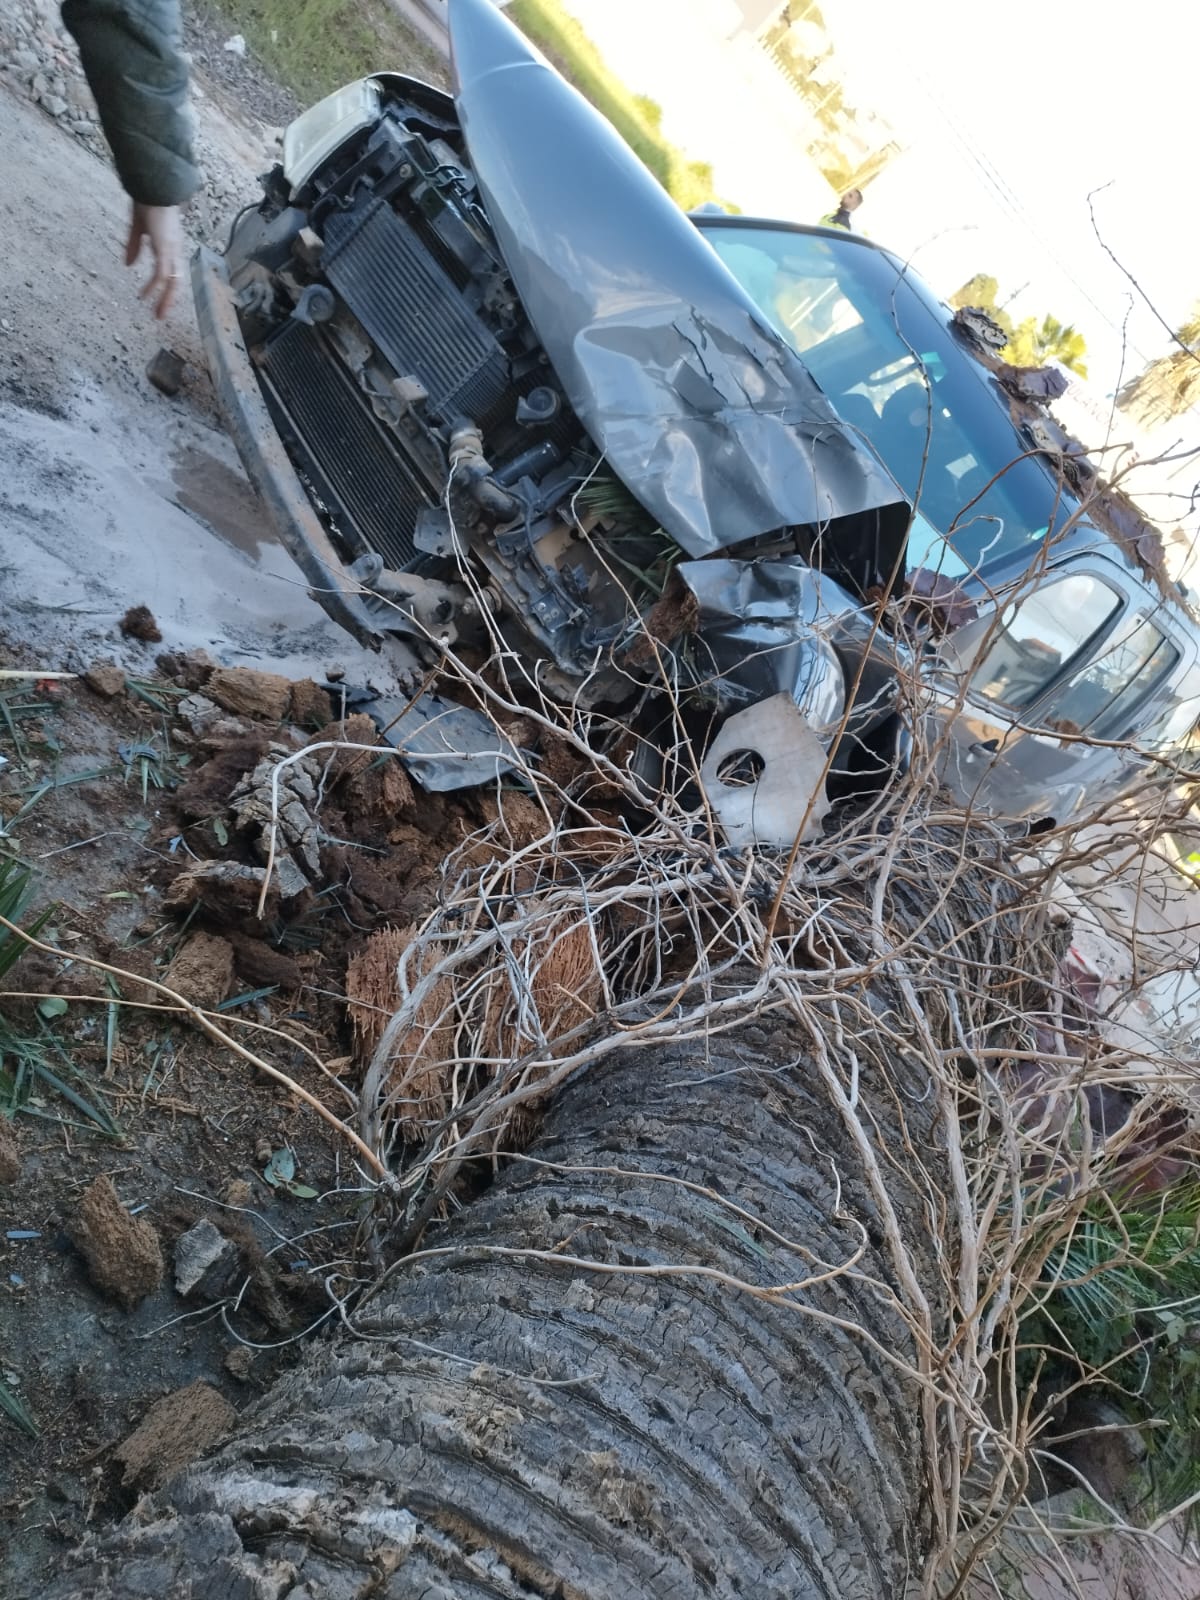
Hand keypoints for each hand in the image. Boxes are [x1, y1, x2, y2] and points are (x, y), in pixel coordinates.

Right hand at [124, 202, 184, 319]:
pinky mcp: (165, 248)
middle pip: (176, 281)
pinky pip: (162, 274)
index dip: (167, 288)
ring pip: (173, 281)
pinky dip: (154, 287)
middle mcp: (174, 249)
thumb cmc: (147, 200)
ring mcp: (171, 249)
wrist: (153, 185)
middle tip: (159, 316)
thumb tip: (129, 264)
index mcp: (169, 245)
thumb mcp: (137, 227)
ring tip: (157, 314)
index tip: (158, 301)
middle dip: (168, 300)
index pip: (172, 272)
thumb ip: (134, 246)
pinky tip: (145, 295)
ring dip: (165, 300)